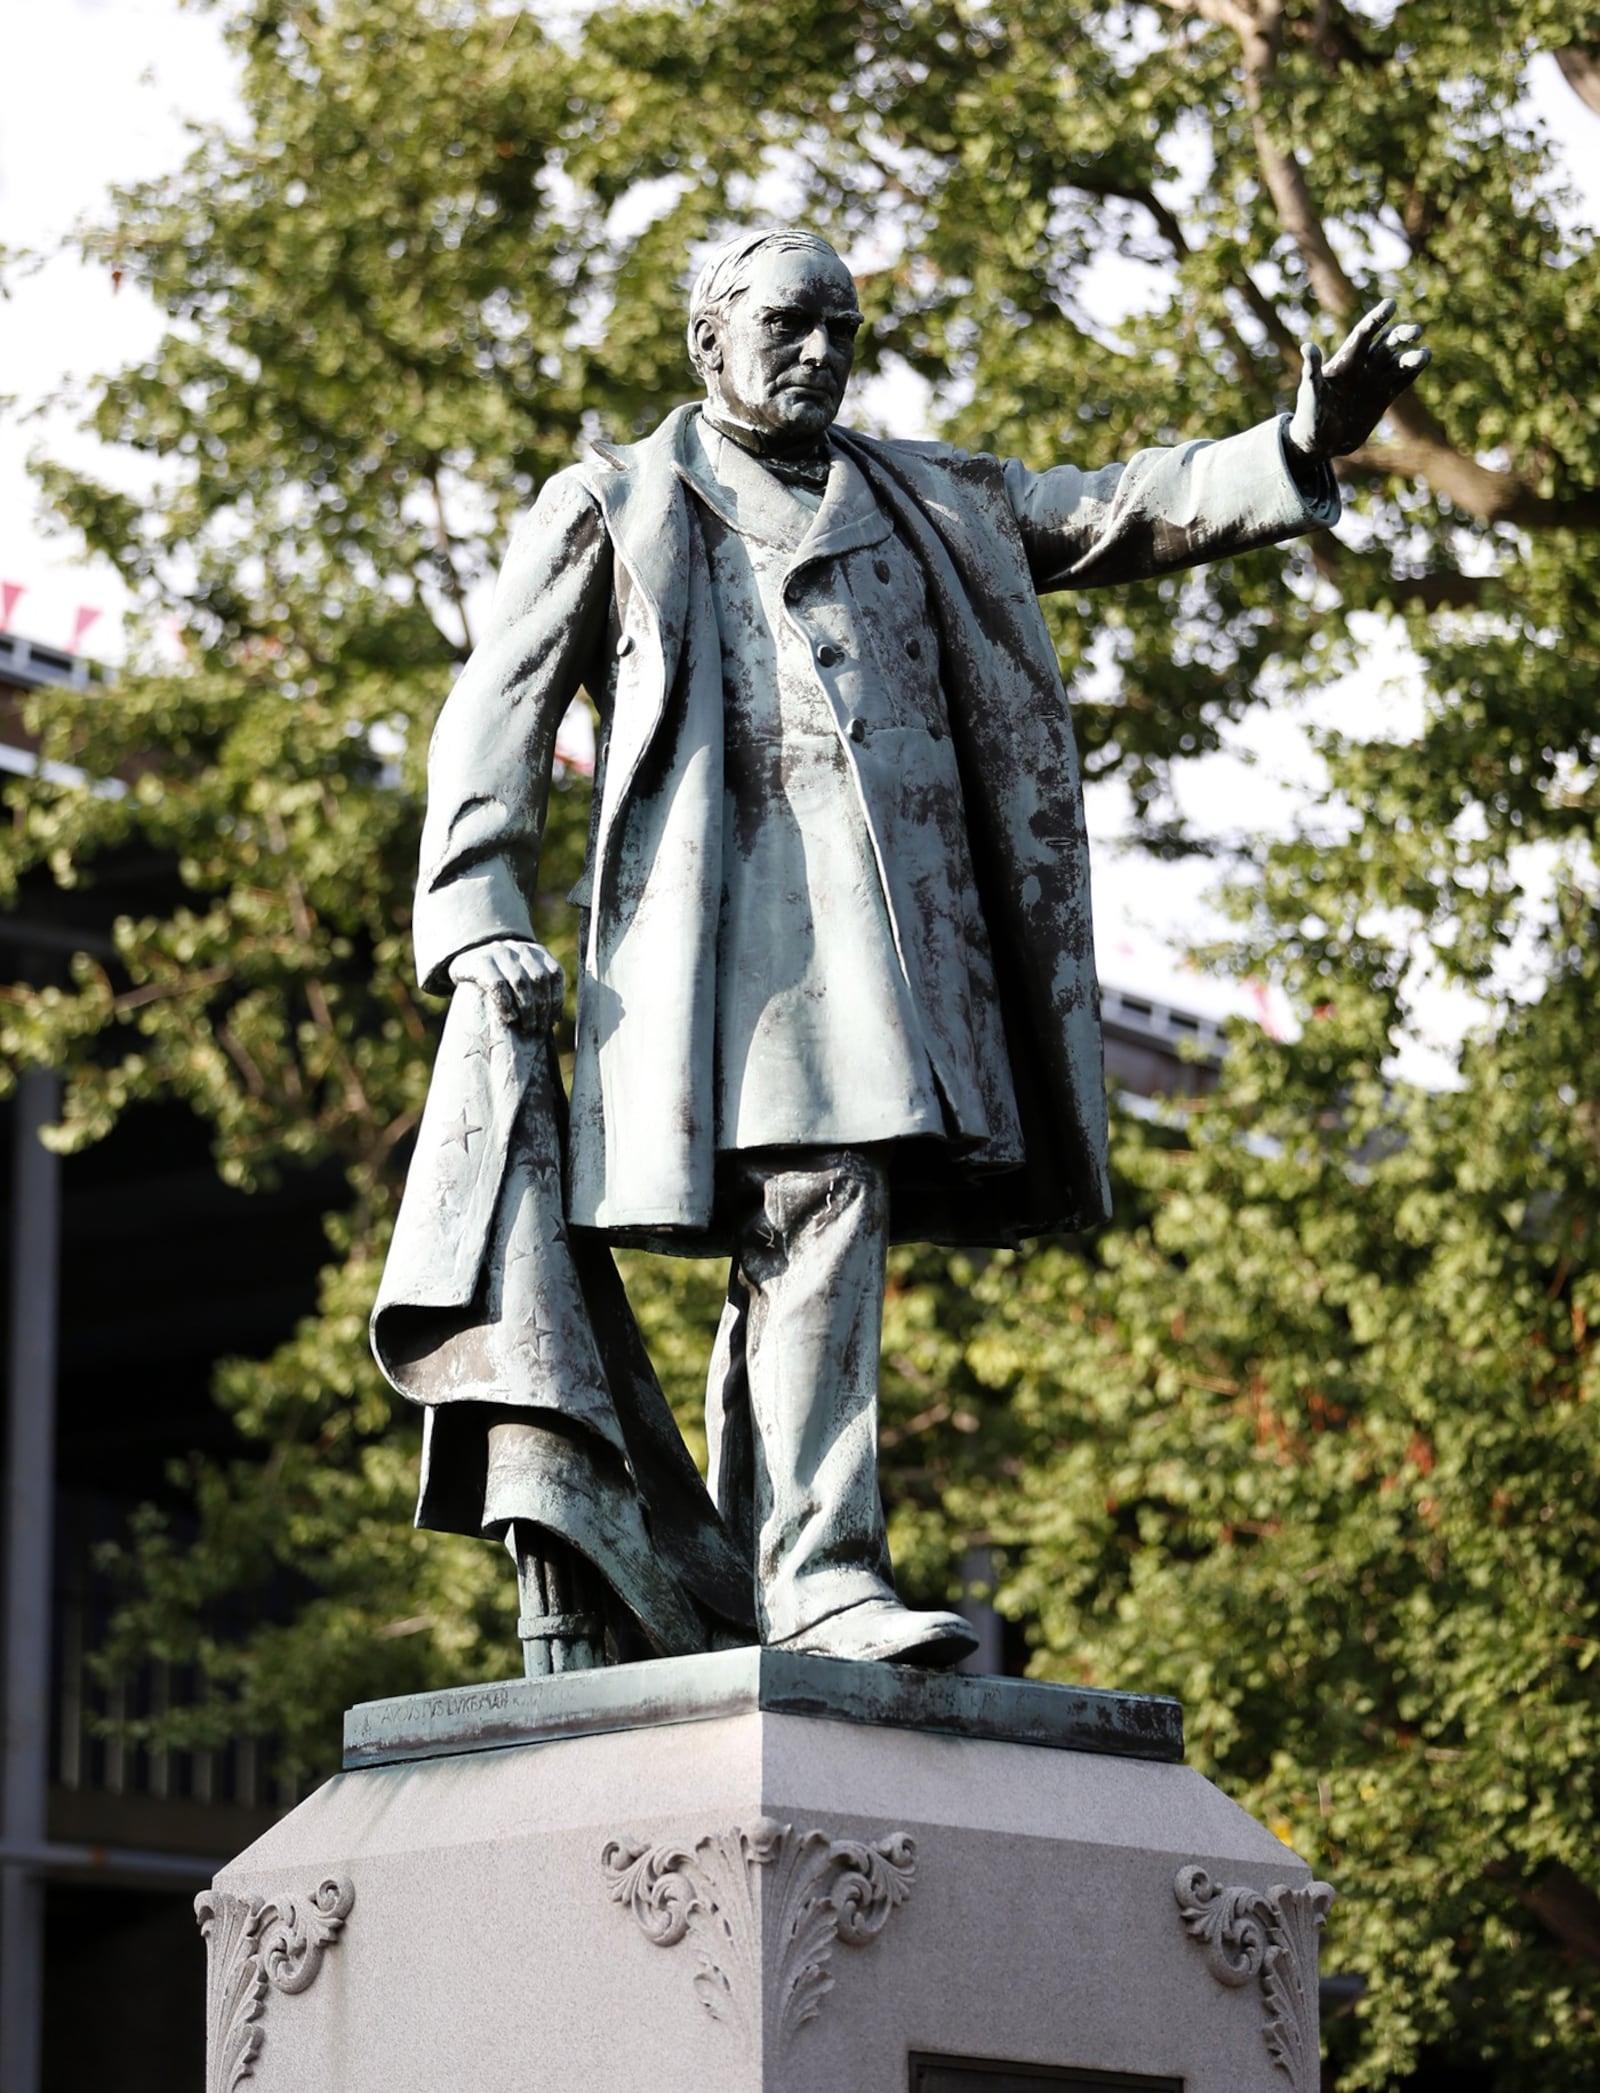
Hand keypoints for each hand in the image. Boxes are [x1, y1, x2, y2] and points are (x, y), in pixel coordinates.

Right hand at [448, 938, 564, 1032]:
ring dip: (527, 1009)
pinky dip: (506, 1004)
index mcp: (535, 951)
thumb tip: (556, 1019)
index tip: (553, 1020)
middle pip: (539, 979)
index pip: (554, 973)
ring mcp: (499, 952)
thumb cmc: (498, 975)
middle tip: (539, 1029)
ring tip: (527, 1027)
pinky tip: (509, 1018)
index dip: (557, 999)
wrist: (465, 958)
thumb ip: (537, 988)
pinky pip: (498, 985)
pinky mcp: (481, 962)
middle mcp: (519, 949)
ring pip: (521, 982)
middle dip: (542, 1008)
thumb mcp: (521, 974)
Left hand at [1287, 299, 1430, 461]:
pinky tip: (1425, 359)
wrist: (1319, 443)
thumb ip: (1312, 370)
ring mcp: (1375, 381)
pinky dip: (1413, 371)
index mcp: (1346, 360)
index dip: (1377, 319)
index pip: (1364, 334)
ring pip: (1398, 361)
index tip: (1391, 305)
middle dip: (1400, 335)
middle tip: (1415, 331)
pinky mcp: (1383, 397)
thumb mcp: (1310, 392)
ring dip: (1411, 356)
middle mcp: (1363, 366)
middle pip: (1386, 343)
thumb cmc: (1309, 415)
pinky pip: (1402, 380)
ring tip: (1424, 354)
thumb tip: (1308, 347)